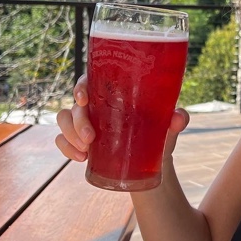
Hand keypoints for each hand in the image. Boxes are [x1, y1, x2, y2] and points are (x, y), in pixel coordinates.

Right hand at [54, 75, 190, 163]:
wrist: (153, 160)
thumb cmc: (159, 133)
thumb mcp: (169, 127)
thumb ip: (176, 119)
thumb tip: (178, 117)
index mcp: (114, 93)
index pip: (90, 80)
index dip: (81, 86)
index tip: (83, 99)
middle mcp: (97, 105)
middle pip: (76, 105)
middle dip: (78, 122)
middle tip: (90, 139)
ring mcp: (85, 123)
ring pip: (63, 120)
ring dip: (69, 135)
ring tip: (86, 151)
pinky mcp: (80, 141)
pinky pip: (62, 140)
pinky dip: (66, 148)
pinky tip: (81, 159)